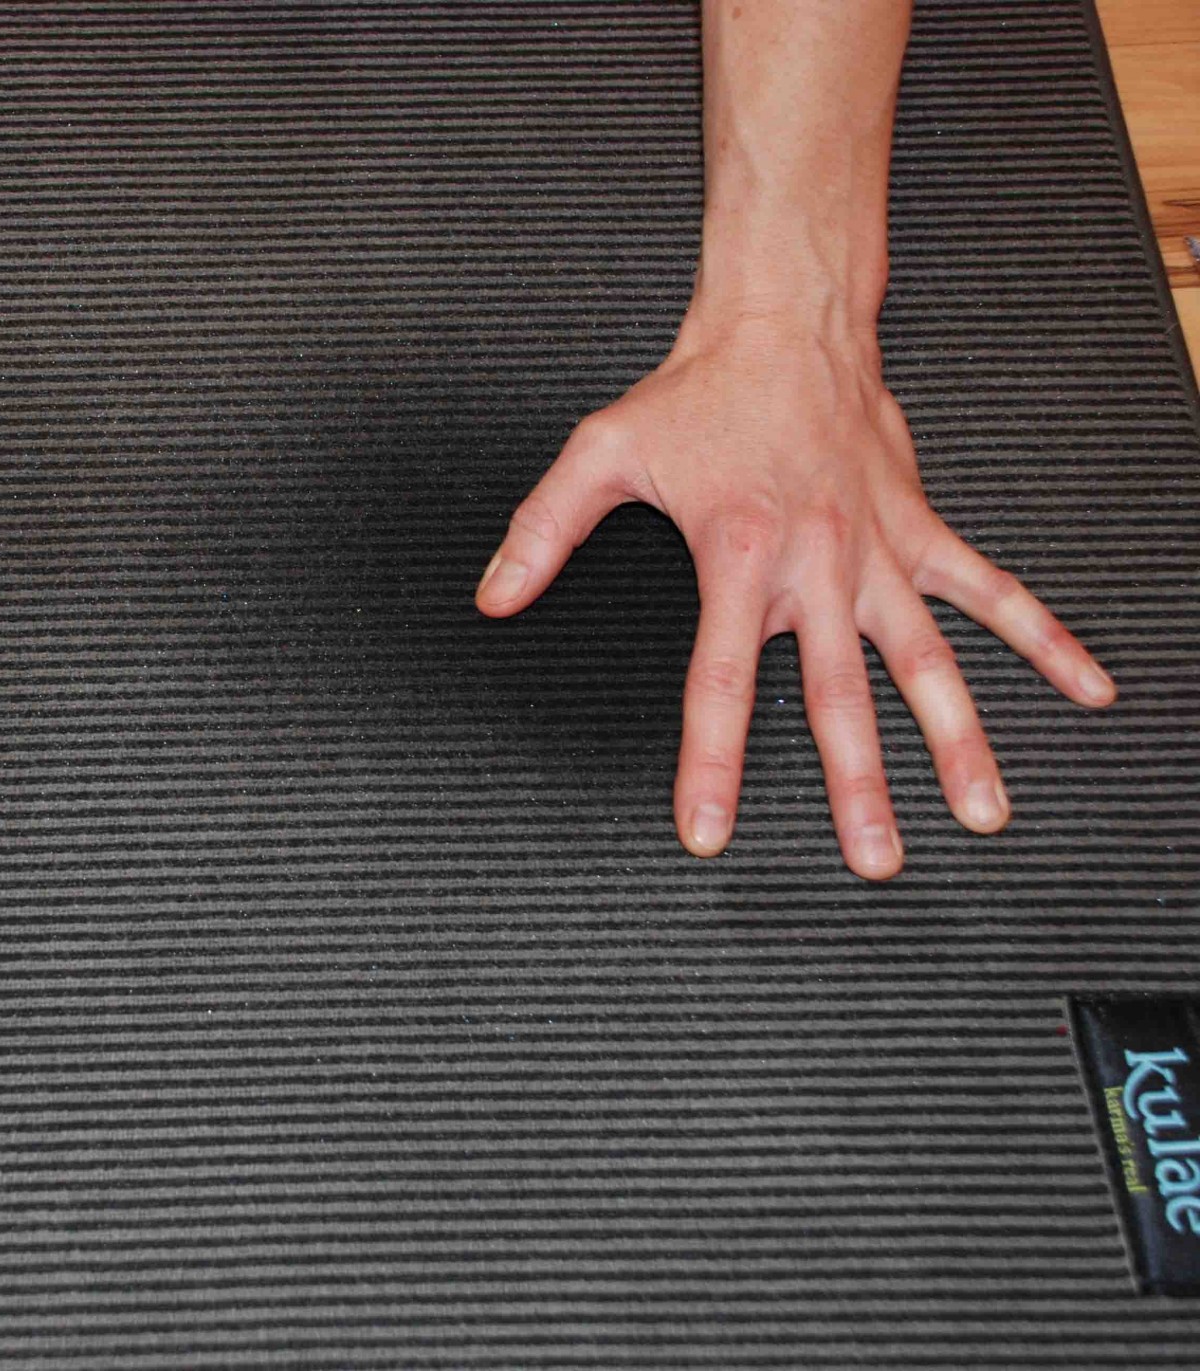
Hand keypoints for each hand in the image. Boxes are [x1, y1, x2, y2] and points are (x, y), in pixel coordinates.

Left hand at [473, 313, 1115, 879]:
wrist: (786, 323)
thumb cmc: (697, 394)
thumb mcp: (602, 452)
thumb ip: (543, 531)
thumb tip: (493, 597)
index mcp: (737, 556)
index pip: (720, 683)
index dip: (713, 763)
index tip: (710, 831)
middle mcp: (816, 565)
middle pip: (838, 695)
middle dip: (857, 785)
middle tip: (874, 863)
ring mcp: (876, 552)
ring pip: (927, 661)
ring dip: (958, 740)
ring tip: (984, 815)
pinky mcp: (918, 529)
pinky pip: (992, 589)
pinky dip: (1045, 637)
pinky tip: (1088, 688)